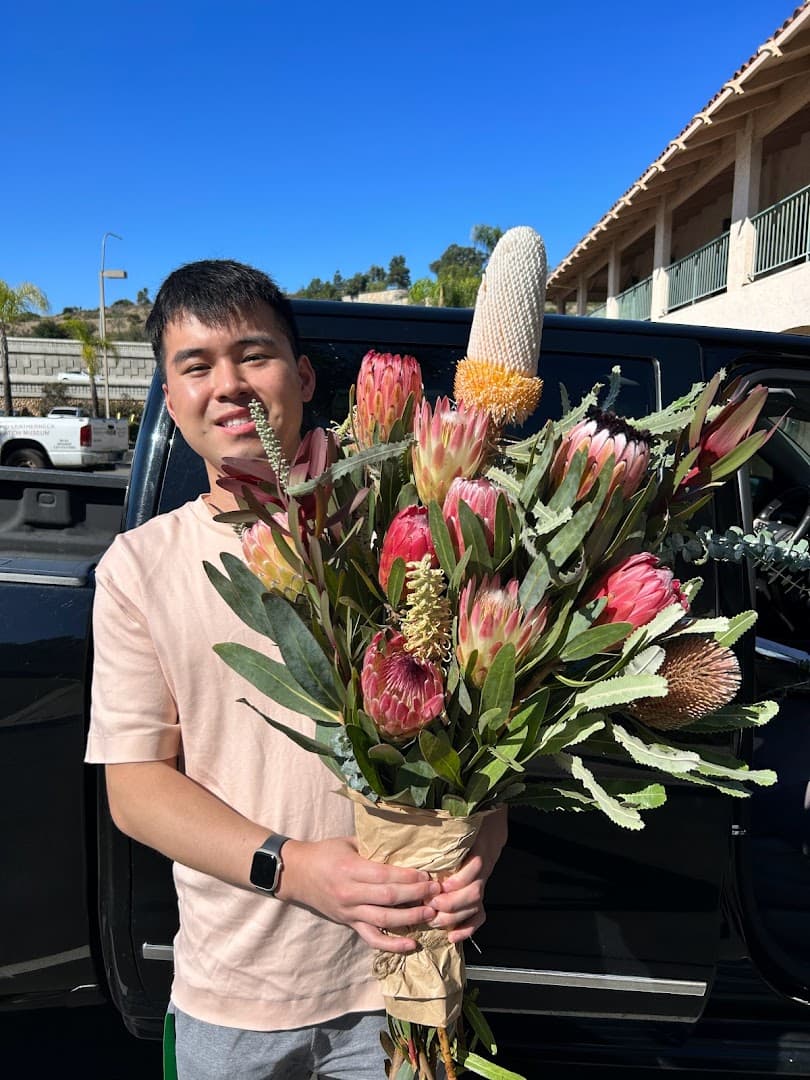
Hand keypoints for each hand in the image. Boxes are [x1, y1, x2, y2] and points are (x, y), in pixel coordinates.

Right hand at [278, 835, 440, 952]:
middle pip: (388, 897)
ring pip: (384, 919)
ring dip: (410, 918)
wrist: (297, 873)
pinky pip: (372, 938)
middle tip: (436, 892)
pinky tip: (411, 944)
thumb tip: (403, 846)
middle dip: (416, 895)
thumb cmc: (324, 853)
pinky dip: (392, 944)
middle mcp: (350, 893)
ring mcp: (349, 911)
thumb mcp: (347, 842)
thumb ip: (373, 847)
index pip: (384, 875)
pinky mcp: (349, 924)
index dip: (408, 876)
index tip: (427, 875)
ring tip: (431, 913)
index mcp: (350, 868)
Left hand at [425, 806, 507, 943]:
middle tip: (431, 904)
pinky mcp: (478, 896)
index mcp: (477, 848)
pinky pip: (479, 916)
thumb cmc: (464, 825)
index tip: (440, 886)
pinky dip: (467, 929)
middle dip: (452, 903)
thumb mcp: (455, 821)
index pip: (476, 867)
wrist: (487, 828)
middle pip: (475, 891)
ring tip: (434, 919)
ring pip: (475, 906)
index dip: (459, 880)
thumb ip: (439, 825)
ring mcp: (481, 884)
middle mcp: (481, 870)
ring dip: (455, 917)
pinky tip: (452, 937)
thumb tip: (413, 822)